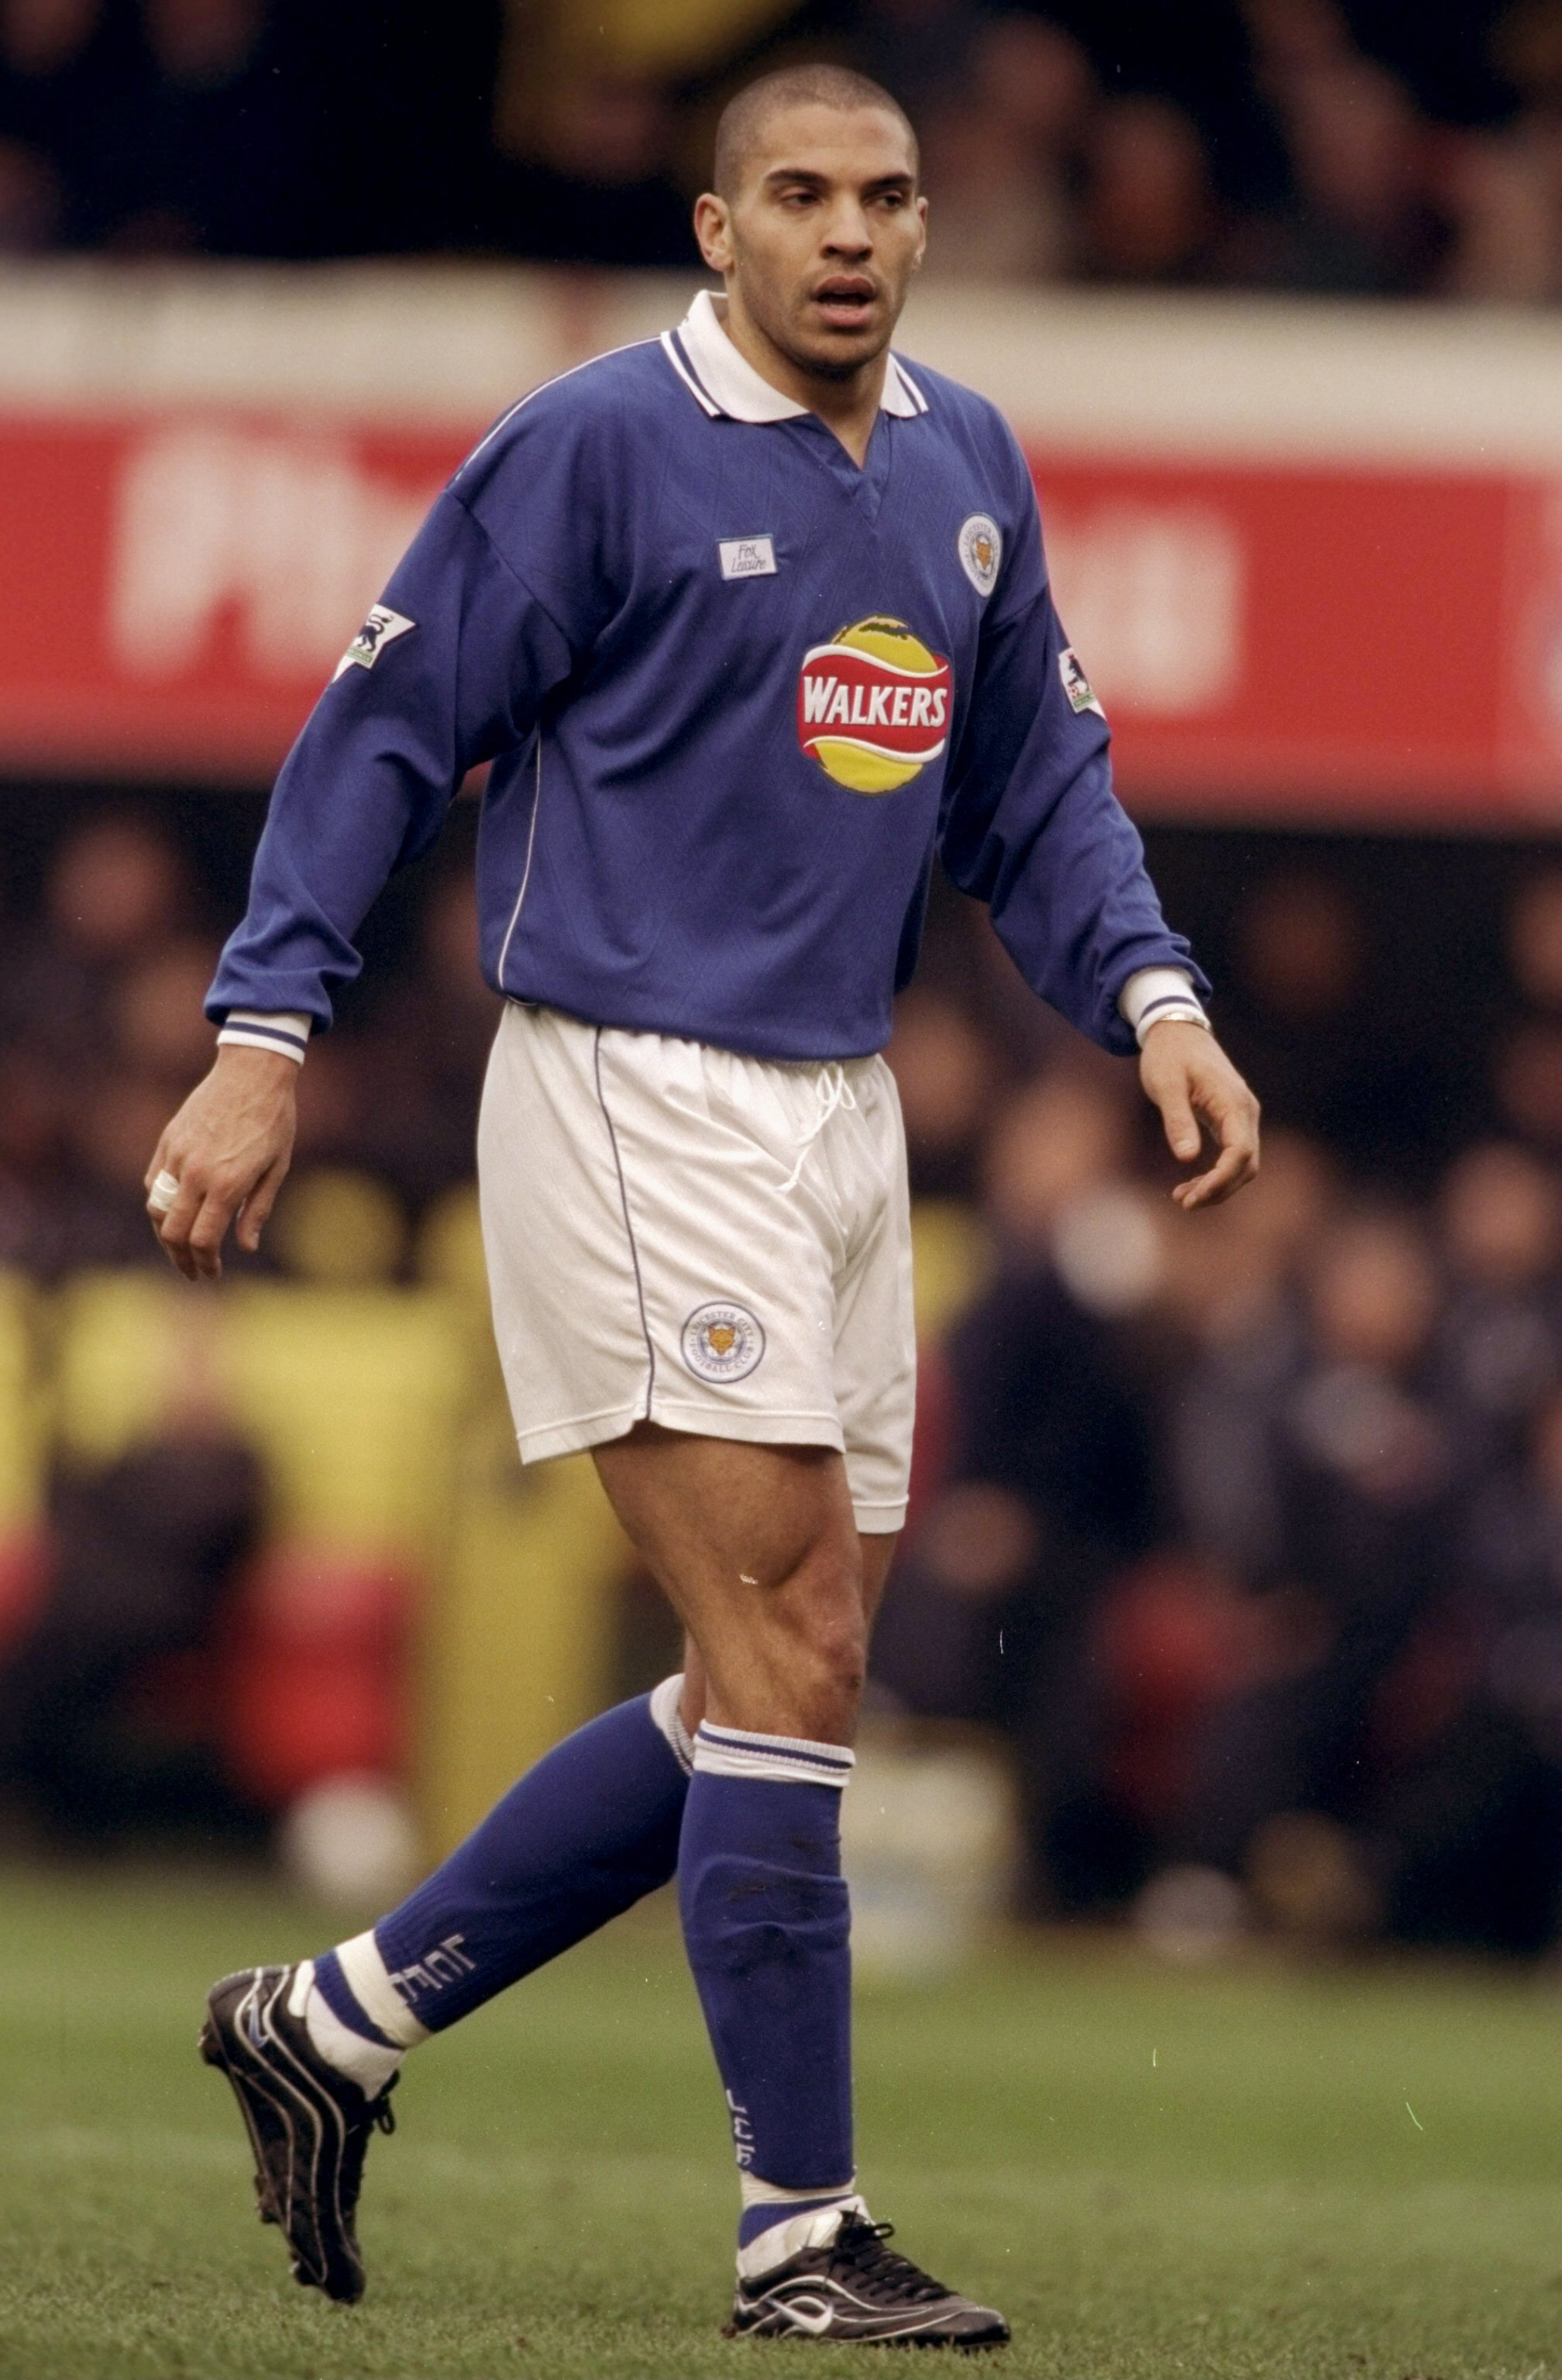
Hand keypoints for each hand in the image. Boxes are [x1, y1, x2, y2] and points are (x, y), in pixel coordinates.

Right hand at [144, 1046, 297, 1280]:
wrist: (252, 1072)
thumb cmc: (274, 1121)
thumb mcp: (277, 1168)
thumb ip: (257, 1210)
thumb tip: (245, 1247)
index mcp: (227, 1184)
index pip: (202, 1239)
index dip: (204, 1263)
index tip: (212, 1273)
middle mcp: (196, 1173)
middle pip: (173, 1231)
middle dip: (180, 1259)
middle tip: (192, 1271)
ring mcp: (177, 1156)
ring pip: (157, 1209)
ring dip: (166, 1235)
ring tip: (180, 1247)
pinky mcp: (167, 1141)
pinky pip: (154, 1182)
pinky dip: (160, 1204)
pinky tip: (173, 1213)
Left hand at [1138, 1020, 1259, 1210]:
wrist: (1176, 1031)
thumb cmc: (1168, 1056)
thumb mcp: (1166, 1085)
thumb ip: (1177, 1120)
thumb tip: (1186, 1158)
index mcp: (1232, 1102)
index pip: (1240, 1152)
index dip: (1221, 1179)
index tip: (1194, 1197)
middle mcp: (1245, 1110)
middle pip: (1247, 1163)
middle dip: (1219, 1189)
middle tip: (1184, 1202)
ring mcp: (1241, 1115)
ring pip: (1243, 1163)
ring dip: (1218, 1185)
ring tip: (1182, 1197)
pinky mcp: (1231, 1119)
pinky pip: (1233, 1154)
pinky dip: (1216, 1173)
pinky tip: (1191, 1184)